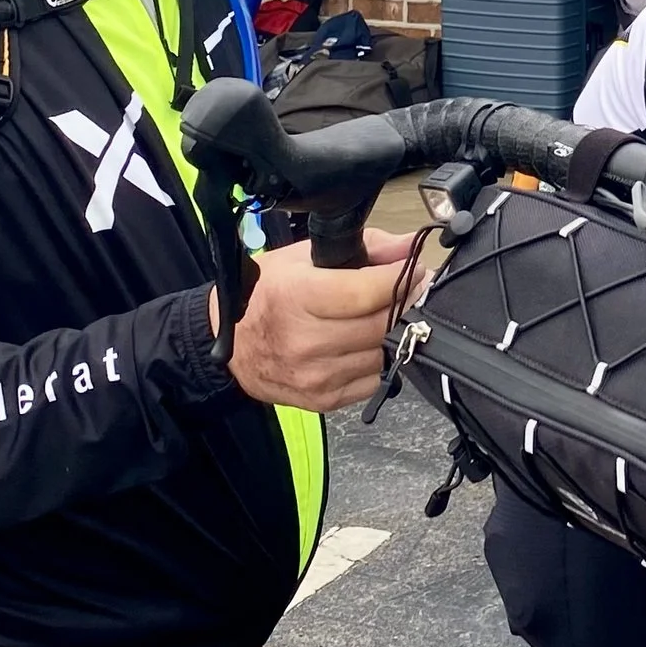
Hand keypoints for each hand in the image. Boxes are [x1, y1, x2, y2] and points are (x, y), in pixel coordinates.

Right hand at [214, 228, 411, 411]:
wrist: (230, 344)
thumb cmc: (267, 293)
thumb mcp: (304, 256)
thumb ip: (366, 246)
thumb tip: (411, 247)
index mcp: (297, 297)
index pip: (368, 292)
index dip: (401, 278)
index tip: (415, 269)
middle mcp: (304, 340)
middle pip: (381, 324)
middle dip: (406, 304)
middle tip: (412, 290)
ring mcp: (314, 375)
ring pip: (383, 353)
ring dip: (395, 333)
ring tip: (391, 314)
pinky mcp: (323, 400)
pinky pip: (374, 379)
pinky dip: (379, 360)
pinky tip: (369, 342)